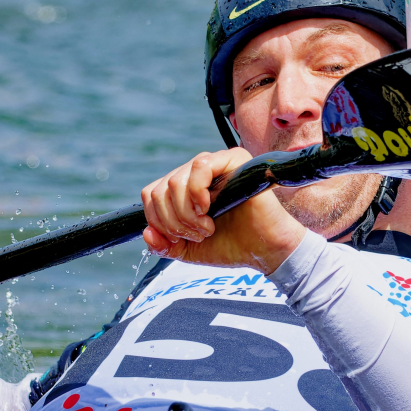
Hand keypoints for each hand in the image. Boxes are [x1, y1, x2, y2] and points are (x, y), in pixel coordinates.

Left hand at [140, 149, 307, 273]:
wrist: (263, 250)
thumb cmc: (230, 246)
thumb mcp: (187, 251)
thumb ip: (164, 245)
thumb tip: (146, 234)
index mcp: (183, 188)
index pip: (150, 194)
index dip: (158, 221)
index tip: (179, 240)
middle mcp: (195, 172)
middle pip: (158, 191)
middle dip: (173, 222)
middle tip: (198, 235)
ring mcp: (214, 164)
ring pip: (174, 182)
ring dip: (186, 214)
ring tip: (207, 227)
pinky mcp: (233, 160)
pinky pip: (199, 166)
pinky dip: (197, 194)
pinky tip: (208, 208)